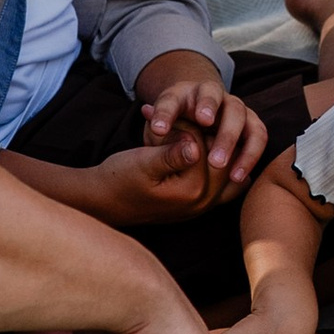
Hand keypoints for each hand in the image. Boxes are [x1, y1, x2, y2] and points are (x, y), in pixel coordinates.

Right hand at [81, 133, 226, 229]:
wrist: (106, 202)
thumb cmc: (120, 179)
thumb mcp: (142, 163)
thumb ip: (171, 155)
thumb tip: (196, 148)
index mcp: (192, 190)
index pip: (205, 143)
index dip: (183, 128)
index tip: (158, 129)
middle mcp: (204, 201)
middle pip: (220, 153)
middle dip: (198, 137)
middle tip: (167, 135)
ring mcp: (205, 205)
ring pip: (227, 166)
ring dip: (209, 148)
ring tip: (178, 144)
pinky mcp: (200, 203)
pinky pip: (225, 181)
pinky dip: (215, 165)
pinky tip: (193, 155)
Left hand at [137, 65, 268, 198]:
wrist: (197, 117)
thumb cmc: (175, 125)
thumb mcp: (159, 125)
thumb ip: (158, 126)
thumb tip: (158, 130)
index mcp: (184, 93)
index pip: (173, 99)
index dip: (166, 114)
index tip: (159, 130)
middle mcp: (215, 95)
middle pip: (219, 104)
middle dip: (210, 127)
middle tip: (206, 156)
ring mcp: (236, 107)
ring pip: (242, 118)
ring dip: (232, 142)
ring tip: (219, 167)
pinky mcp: (251, 123)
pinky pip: (257, 137)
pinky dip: (249, 156)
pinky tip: (236, 178)